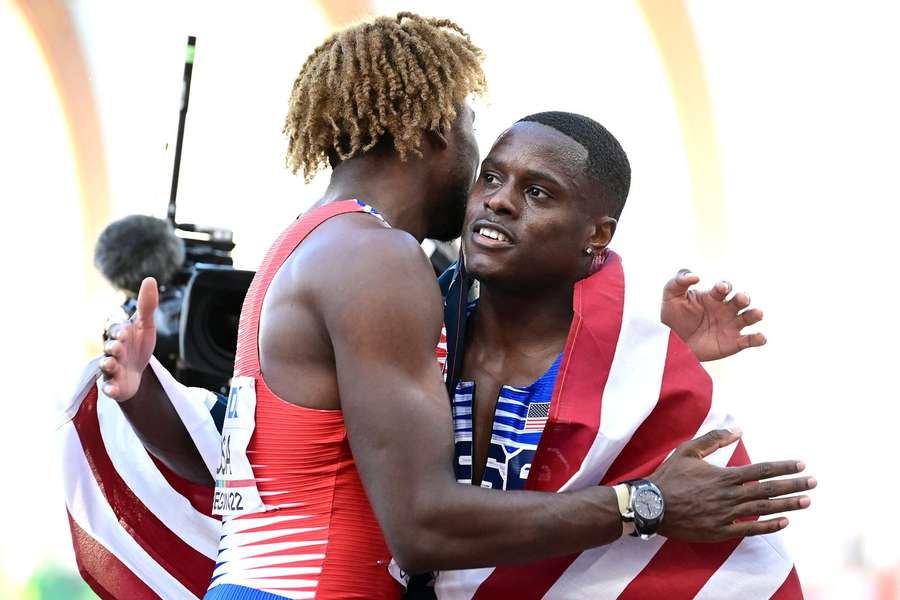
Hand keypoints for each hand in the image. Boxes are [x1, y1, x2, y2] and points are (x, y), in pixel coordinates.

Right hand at [99, 277, 158, 400]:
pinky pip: (108, 387)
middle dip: (113, 347)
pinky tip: (113, 391)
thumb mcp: (147, 326)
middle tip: (118, 347)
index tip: (124, 330)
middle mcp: (113, 350)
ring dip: (108, 365)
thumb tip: (150, 279)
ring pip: (106, 366)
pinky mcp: (113, 385)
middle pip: (110, 347)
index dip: (118, 330)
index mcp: (120, 334)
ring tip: (111, 364)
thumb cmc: (138, 345)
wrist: (137, 371)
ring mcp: (112, 368)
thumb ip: (147, 306)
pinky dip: (110, 389)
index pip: (116, 329)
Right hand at [650, 429, 814, 541]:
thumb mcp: (688, 451)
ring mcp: (727, 515)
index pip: (762, 470)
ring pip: (764, 509)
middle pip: (769, 490)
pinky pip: (751, 529)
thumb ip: (714, 438)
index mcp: (724, 475)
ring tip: (807, 500)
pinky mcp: (720, 531)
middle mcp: (730, 495)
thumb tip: (739, 429)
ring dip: (788, 505)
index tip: (802, 465)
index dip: (784, 467)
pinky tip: (784, 523)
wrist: (651, 506)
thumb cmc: (669, 476)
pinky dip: (769, 526)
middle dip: (794, 485)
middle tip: (814, 482)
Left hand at [660, 270, 765, 361]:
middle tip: (741, 299)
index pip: (724, 287)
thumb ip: (679, 280)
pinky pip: (750, 340)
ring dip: (755, 314)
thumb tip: (696, 276)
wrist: (670, 341)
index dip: (724, 286)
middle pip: (741, 300)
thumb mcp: (670, 295)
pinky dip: (758, 339)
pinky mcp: (734, 343)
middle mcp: (726, 309)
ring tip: (757, 314)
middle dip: (743, 298)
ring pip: (749, 317)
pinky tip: (761, 338)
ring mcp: (731, 325)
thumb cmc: (672, 315)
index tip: (720, 288)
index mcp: (713, 296)